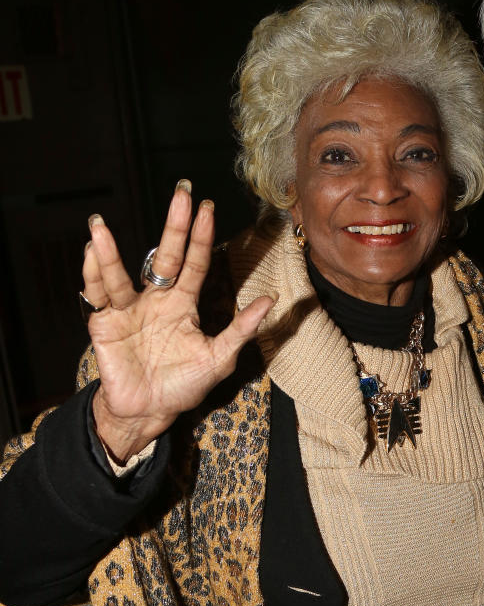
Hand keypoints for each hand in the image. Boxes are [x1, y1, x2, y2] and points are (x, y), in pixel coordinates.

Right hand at [83, 180, 274, 462]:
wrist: (149, 412)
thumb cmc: (183, 385)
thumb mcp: (219, 358)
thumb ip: (242, 329)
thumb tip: (270, 300)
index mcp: (183, 304)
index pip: (194, 263)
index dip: (201, 237)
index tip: (207, 208)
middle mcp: (156, 299)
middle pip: (165, 256)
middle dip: (174, 225)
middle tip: (182, 193)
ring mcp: (129, 310)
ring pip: (120, 274)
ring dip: (110, 250)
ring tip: (100, 225)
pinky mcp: (104, 325)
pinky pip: (97, 295)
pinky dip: (92, 274)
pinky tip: (91, 252)